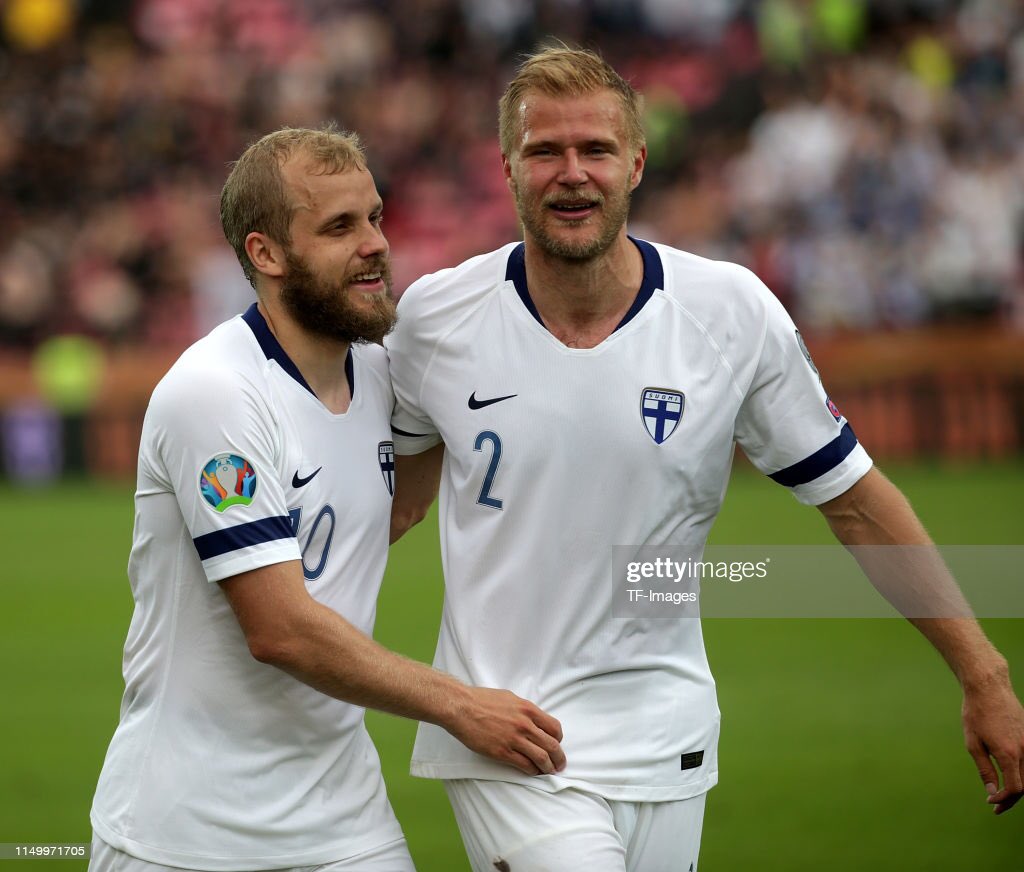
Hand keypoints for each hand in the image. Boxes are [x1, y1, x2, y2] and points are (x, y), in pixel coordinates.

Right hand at [446, 687, 565, 775]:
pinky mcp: (502, 752)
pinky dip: (532, 771)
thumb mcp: (509, 698)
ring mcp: (514, 739)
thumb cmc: (481, 699)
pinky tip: (532, 772)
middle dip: (559, 758)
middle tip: (559, 765)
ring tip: (549, 772)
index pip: (554, 727)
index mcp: (528, 709)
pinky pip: (524, 765)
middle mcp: (524, 724)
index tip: (556, 744)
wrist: (461, 707)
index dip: (558, 739)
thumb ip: (523, 709)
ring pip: (541, 758)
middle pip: (551, 745)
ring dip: (548, 767)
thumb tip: (532, 719)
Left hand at [962, 673, 1023, 813]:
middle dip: (1012, 798)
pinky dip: (1023, 772)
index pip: (1015, 788)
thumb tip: (993, 792)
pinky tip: (1010, 775)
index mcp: (1009, 753)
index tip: (990, 800)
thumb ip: (985, 770)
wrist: (989, 687)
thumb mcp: (973, 743)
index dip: (1003, 799)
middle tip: (996, 805)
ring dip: (1019, 787)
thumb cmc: (976, 713)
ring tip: (1003, 794)